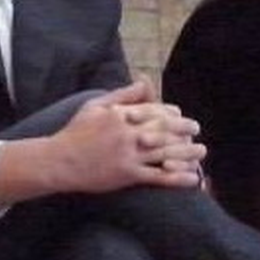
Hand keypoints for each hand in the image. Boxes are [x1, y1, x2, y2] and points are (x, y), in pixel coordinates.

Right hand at [51, 81, 206, 193]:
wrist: (58, 161)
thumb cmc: (74, 132)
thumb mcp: (94, 105)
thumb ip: (121, 94)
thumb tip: (143, 82)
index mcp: (121, 115)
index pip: (154, 110)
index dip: (171, 113)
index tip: (180, 115)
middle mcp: (128, 133)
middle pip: (165, 129)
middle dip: (185, 129)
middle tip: (197, 130)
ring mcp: (128, 154)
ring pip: (166, 152)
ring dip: (188, 153)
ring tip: (202, 152)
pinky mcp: (127, 174)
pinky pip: (158, 176)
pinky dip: (177, 178)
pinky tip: (192, 178)